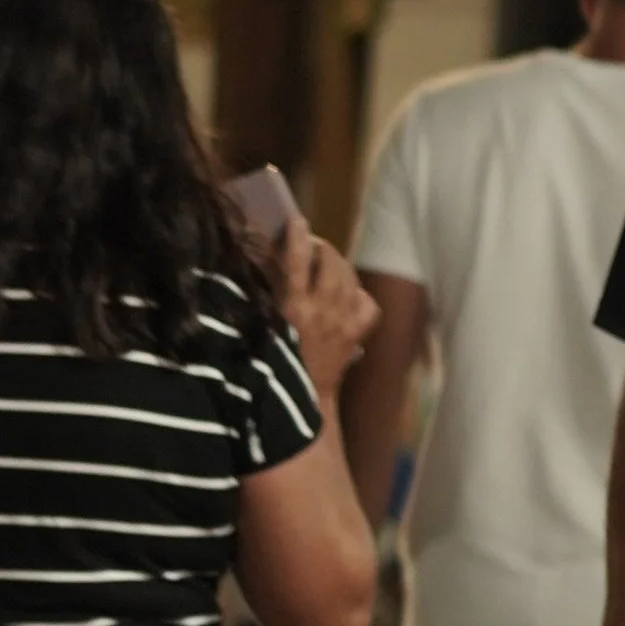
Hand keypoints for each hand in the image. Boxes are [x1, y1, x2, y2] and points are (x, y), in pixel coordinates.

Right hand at [273, 213, 378, 396]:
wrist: (300, 405)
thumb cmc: (269, 369)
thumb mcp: (258, 330)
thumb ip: (261, 300)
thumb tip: (261, 270)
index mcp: (292, 308)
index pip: (296, 262)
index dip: (297, 237)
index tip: (296, 221)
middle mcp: (322, 310)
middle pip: (330, 263)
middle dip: (322, 247)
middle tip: (310, 245)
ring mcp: (343, 321)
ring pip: (349, 277)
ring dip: (338, 263)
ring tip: (327, 262)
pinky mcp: (356, 334)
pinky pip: (367, 303)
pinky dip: (359, 294)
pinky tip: (347, 294)